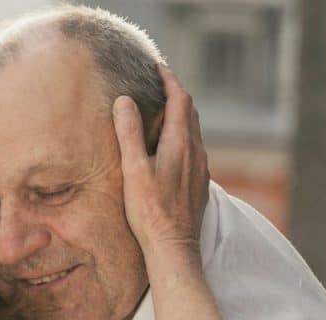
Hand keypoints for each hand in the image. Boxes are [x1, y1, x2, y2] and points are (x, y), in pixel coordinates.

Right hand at [113, 65, 209, 255]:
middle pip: (190, 112)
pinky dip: (183, 136)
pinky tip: (170, 148)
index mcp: (181, 144)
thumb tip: (124, 100)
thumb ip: (129, 133)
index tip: (157, 67)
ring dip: (180, 116)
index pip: (180, 100)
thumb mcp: (133, 170)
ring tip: (162, 111)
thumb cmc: (151, 212)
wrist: (174, 247)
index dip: (169, 80)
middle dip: (175, 94)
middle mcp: (196, 153)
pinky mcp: (199, 184)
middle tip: (159, 84)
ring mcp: (200, 169)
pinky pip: (194, 149)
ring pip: (194, 131)